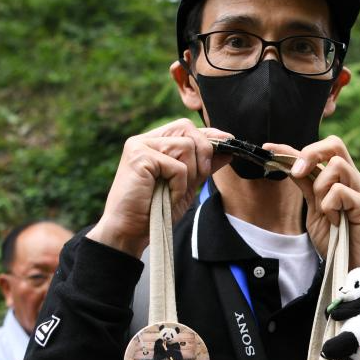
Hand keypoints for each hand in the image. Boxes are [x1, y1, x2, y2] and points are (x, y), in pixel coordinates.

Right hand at [87, 119, 232, 256]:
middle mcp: (145, 140)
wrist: (130, 231)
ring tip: (174, 191)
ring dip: (189, 174)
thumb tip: (227, 150)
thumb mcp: (185, 186)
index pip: (186, 128)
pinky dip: (179, 185)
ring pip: (186, 146)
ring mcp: (140, 146)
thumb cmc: (154, 211)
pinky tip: (167, 196)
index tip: (229, 142)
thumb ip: (202, 166)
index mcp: (154, 143)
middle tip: (197, 178)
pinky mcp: (139, 157)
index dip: (209, 134)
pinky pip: (177, 165)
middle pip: (187, 129)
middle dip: (203, 152)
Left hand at [264, 136, 359, 293]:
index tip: (268, 150)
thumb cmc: (340, 243)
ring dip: (321, 187)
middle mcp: (353, 180)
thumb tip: (290, 167)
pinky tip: (335, 222)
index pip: (319, 152)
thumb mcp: (316, 213)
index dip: (291, 148)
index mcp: (340, 180)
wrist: (359, 269)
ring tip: (325, 211)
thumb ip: (307, 190)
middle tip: (297, 172)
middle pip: (334, 144)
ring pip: (337, 165)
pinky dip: (330, 206)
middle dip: (310, 154)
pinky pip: (341, 191)